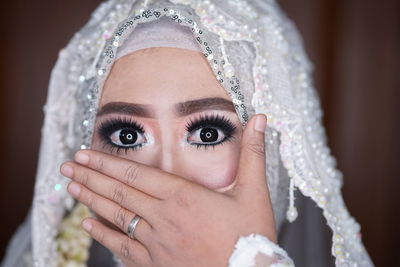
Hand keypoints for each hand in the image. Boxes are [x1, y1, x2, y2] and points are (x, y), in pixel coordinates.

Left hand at [60, 114, 274, 266]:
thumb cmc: (252, 237)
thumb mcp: (255, 192)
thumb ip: (253, 153)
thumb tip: (261, 119)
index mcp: (184, 196)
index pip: (136, 174)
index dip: (107, 163)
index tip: (85, 154)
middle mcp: (164, 217)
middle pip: (119, 192)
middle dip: (91, 177)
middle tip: (67, 166)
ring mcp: (157, 243)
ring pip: (117, 217)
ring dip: (91, 200)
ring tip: (72, 187)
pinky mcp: (156, 265)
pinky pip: (122, 248)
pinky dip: (103, 234)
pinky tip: (89, 224)